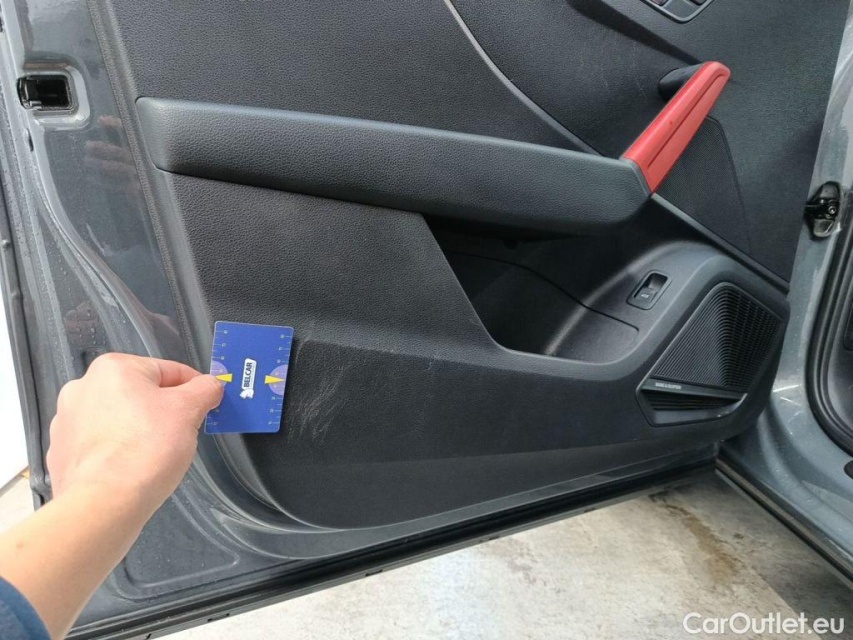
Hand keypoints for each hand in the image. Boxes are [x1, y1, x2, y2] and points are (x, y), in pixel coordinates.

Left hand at [46, 353, 222, 517]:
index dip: (194, 388)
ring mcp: (68, 421)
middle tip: (182, 433)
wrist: (104, 503)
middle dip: (165, 411)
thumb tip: (211, 385)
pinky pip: (102, 444)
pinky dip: (119, 451)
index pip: (168, 370)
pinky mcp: (63, 451)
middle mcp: (83, 387)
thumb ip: (205, 390)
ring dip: (140, 430)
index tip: (207, 404)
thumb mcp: (190, 411)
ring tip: (156, 454)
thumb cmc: (145, 451)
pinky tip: (134, 467)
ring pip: (121, 418)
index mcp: (114, 368)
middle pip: (141, 394)